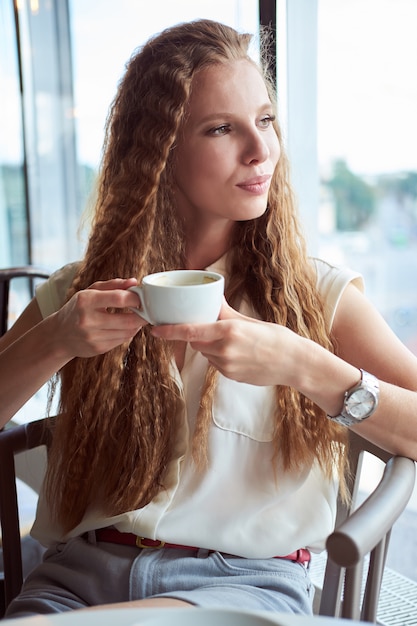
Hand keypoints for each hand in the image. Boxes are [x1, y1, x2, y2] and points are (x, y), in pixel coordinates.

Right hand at [51, 278, 147, 358]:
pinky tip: (125, 327)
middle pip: (127, 320)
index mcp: (85, 301)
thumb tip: (134, 281)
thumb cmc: (78, 308)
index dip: (135, 298)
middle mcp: (87, 320)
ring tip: (137, 318)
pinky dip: (128, 333)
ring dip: (137, 325)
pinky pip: (122, 341)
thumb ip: (113, 285)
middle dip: (142, 315)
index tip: (141, 297)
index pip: (118, 298)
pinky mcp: (97, 349)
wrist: (59, 334)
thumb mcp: (91, 291)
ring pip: (127, 332)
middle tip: (147, 310)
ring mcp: (92, 337)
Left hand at [151, 299, 298, 385]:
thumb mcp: (248, 321)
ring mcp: (227, 366)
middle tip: (212, 328)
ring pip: (205, 353)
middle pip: (196, 341)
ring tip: (233, 343)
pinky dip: (219, 358)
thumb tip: (208, 299)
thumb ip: (224, 313)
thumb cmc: (274, 337)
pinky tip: (239, 355)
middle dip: (198, 335)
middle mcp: (224, 349)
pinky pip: (215, 365)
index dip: (169, 331)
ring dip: (209, 347)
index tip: (154, 329)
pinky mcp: (230, 377)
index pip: (190, 331)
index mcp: (228, 331)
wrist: (293, 363)